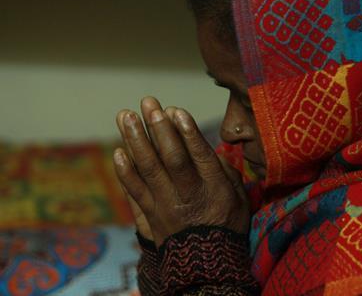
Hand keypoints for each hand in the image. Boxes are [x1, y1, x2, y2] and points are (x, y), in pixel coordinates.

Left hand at [114, 97, 249, 246]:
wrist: (205, 262)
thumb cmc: (226, 223)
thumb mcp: (239, 197)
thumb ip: (226, 171)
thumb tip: (211, 147)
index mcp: (213, 189)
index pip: (198, 157)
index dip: (187, 132)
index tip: (175, 111)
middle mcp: (187, 195)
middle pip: (170, 159)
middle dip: (159, 129)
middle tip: (149, 104)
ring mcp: (165, 205)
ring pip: (148, 170)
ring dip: (135, 141)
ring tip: (125, 116)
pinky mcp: (149, 214)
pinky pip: (134, 192)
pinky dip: (124, 172)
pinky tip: (117, 151)